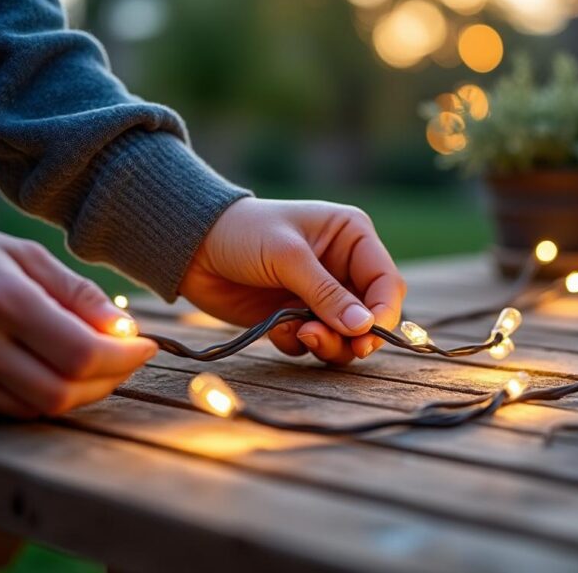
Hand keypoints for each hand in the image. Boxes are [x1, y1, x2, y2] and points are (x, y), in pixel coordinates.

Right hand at [0, 206, 156, 417]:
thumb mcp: (22, 255)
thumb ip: (77, 293)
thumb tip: (124, 329)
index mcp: (2, 301)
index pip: (81, 352)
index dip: (125, 358)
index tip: (146, 346)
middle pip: (65, 391)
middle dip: (110, 380)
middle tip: (126, 359)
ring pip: (40, 408)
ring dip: (81, 392)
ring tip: (95, 364)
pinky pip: (10, 409)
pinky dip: (43, 396)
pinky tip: (53, 370)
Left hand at [179, 198, 406, 363]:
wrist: (191, 247)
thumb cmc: (243, 233)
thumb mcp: (288, 256)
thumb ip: (327, 294)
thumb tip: (364, 328)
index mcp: (352, 238)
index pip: (386, 282)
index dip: (383, 314)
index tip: (365, 339)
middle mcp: (343, 267)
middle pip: (370, 315)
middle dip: (351, 335)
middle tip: (320, 340)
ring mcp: (320, 295)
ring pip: (345, 335)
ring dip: (326, 343)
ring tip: (298, 334)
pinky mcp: (297, 317)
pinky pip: (313, 342)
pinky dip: (298, 342)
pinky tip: (275, 327)